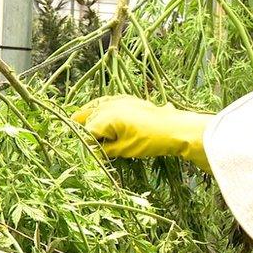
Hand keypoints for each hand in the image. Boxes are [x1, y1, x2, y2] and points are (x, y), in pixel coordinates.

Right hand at [72, 95, 212, 171]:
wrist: (174, 129)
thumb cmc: (149, 141)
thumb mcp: (124, 150)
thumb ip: (105, 149)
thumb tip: (93, 151)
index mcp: (105, 117)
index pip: (86, 132)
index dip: (84, 144)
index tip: (83, 153)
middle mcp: (108, 105)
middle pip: (87, 117)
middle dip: (82, 128)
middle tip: (78, 141)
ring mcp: (118, 100)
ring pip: (95, 106)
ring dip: (88, 115)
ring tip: (78, 123)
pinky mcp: (128, 99)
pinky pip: (107, 102)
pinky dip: (100, 108)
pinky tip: (99, 114)